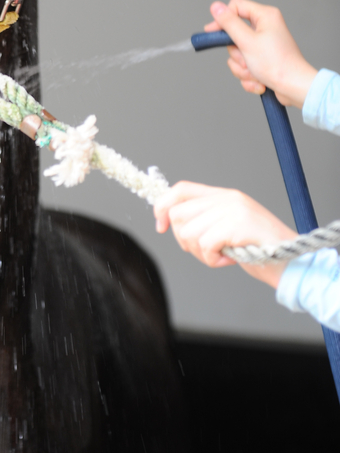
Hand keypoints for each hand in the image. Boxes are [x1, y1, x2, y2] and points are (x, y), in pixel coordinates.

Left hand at [154, 181, 296, 286]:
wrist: (292, 262)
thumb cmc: (258, 249)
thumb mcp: (227, 228)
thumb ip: (204, 220)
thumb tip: (170, 221)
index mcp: (223, 195)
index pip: (181, 189)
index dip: (162, 206)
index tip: (160, 227)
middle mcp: (227, 198)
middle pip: (179, 214)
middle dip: (185, 241)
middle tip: (207, 251)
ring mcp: (233, 209)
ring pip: (188, 232)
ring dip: (201, 254)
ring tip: (222, 256)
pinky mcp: (238, 224)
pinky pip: (205, 244)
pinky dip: (212, 260)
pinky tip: (229, 260)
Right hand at [204, 0, 316, 107]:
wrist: (293, 88)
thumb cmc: (277, 64)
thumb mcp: (247, 41)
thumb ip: (229, 23)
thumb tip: (215, 6)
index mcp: (265, 16)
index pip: (235, 7)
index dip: (222, 19)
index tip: (213, 33)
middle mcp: (265, 27)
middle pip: (234, 34)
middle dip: (237, 53)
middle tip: (247, 60)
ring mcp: (264, 44)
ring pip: (237, 53)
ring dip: (242, 68)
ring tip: (255, 74)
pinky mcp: (263, 59)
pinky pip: (244, 65)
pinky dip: (248, 76)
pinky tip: (259, 82)